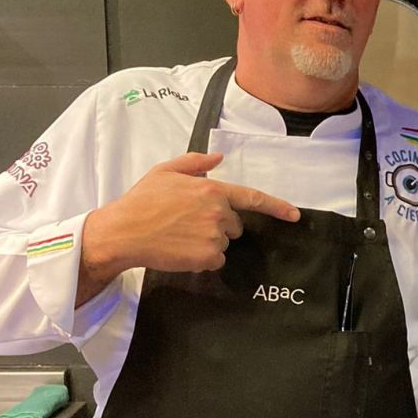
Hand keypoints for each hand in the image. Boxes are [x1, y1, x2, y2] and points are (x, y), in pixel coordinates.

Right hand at [75, 152, 299, 305]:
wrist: (123, 232)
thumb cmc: (142, 200)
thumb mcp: (166, 171)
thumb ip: (196, 162)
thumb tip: (219, 158)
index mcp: (213, 189)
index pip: (253, 198)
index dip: (277, 207)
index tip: (295, 215)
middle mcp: (219, 212)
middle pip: (235, 224)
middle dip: (219, 224)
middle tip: (188, 222)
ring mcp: (214, 236)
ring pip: (224, 243)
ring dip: (209, 242)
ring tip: (180, 236)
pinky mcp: (207, 257)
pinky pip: (215, 260)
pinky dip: (203, 259)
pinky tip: (181, 250)